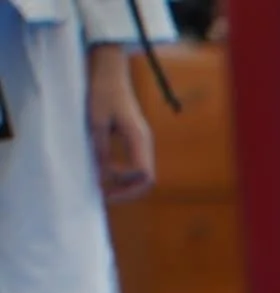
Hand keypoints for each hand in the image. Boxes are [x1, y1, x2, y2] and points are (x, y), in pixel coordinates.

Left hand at [87, 46, 153, 203]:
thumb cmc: (103, 93)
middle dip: (129, 192)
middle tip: (106, 196)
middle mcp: (145, 143)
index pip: (142, 173)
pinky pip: (137, 166)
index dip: (125, 184)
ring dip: (127, 186)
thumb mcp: (96, 122)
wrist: (110, 72)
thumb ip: (101, 150)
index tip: (104, 182)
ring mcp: (142, 142)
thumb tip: (102, 177)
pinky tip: (109, 174)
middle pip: (147, 180)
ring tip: (107, 189)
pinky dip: (126, 176)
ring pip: (144, 175)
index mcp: (139, 138)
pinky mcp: (136, 140)